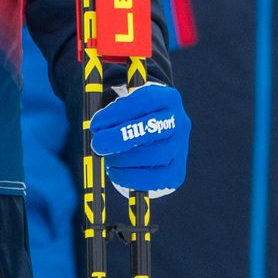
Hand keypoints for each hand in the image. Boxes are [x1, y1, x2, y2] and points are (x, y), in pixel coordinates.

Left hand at [88, 81, 188, 196]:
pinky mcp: (177, 172)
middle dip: (121, 137)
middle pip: (153, 128)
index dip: (119, 111)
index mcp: (167, 98)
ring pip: (155, 155)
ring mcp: (181, 148)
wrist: (154, 142)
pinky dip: (132, 177)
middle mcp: (180, 121)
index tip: (96, 123)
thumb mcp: (125, 110)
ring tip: (108, 159)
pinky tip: (116, 172)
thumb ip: (113, 115)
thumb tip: (98, 131)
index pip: (146, 99)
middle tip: (97, 144)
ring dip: (125, 159)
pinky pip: (157, 178)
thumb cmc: (133, 121)